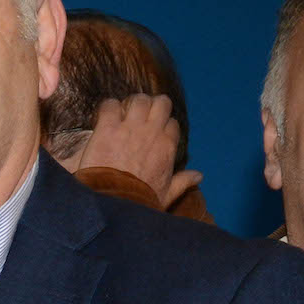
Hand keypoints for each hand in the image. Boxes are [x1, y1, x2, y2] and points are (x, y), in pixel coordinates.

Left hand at [62, 94, 199, 208]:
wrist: (113, 202)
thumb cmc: (139, 201)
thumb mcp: (166, 194)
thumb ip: (183, 182)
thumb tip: (199, 176)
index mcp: (167, 146)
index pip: (171, 123)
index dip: (162, 124)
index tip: (152, 130)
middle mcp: (152, 132)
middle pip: (160, 103)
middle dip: (151, 105)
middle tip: (138, 113)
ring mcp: (130, 128)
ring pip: (139, 100)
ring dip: (131, 103)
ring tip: (122, 112)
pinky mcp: (108, 128)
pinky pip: (111, 105)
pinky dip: (108, 107)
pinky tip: (104, 116)